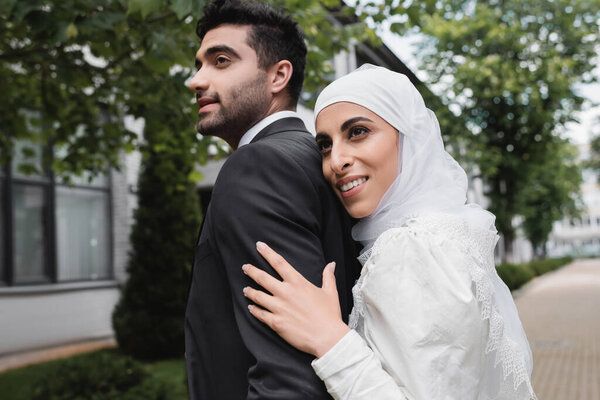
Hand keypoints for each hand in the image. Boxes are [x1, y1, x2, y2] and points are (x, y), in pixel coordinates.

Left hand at [243, 241, 349, 357]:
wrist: (327, 338)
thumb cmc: (330, 315)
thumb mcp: (330, 293)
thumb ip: (328, 276)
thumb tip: (331, 264)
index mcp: (298, 283)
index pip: (279, 262)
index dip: (267, 252)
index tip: (259, 245)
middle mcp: (285, 293)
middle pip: (262, 277)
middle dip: (251, 271)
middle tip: (245, 267)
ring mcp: (279, 308)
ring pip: (258, 296)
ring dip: (250, 291)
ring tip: (245, 289)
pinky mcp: (276, 323)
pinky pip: (260, 314)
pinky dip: (254, 310)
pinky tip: (251, 307)